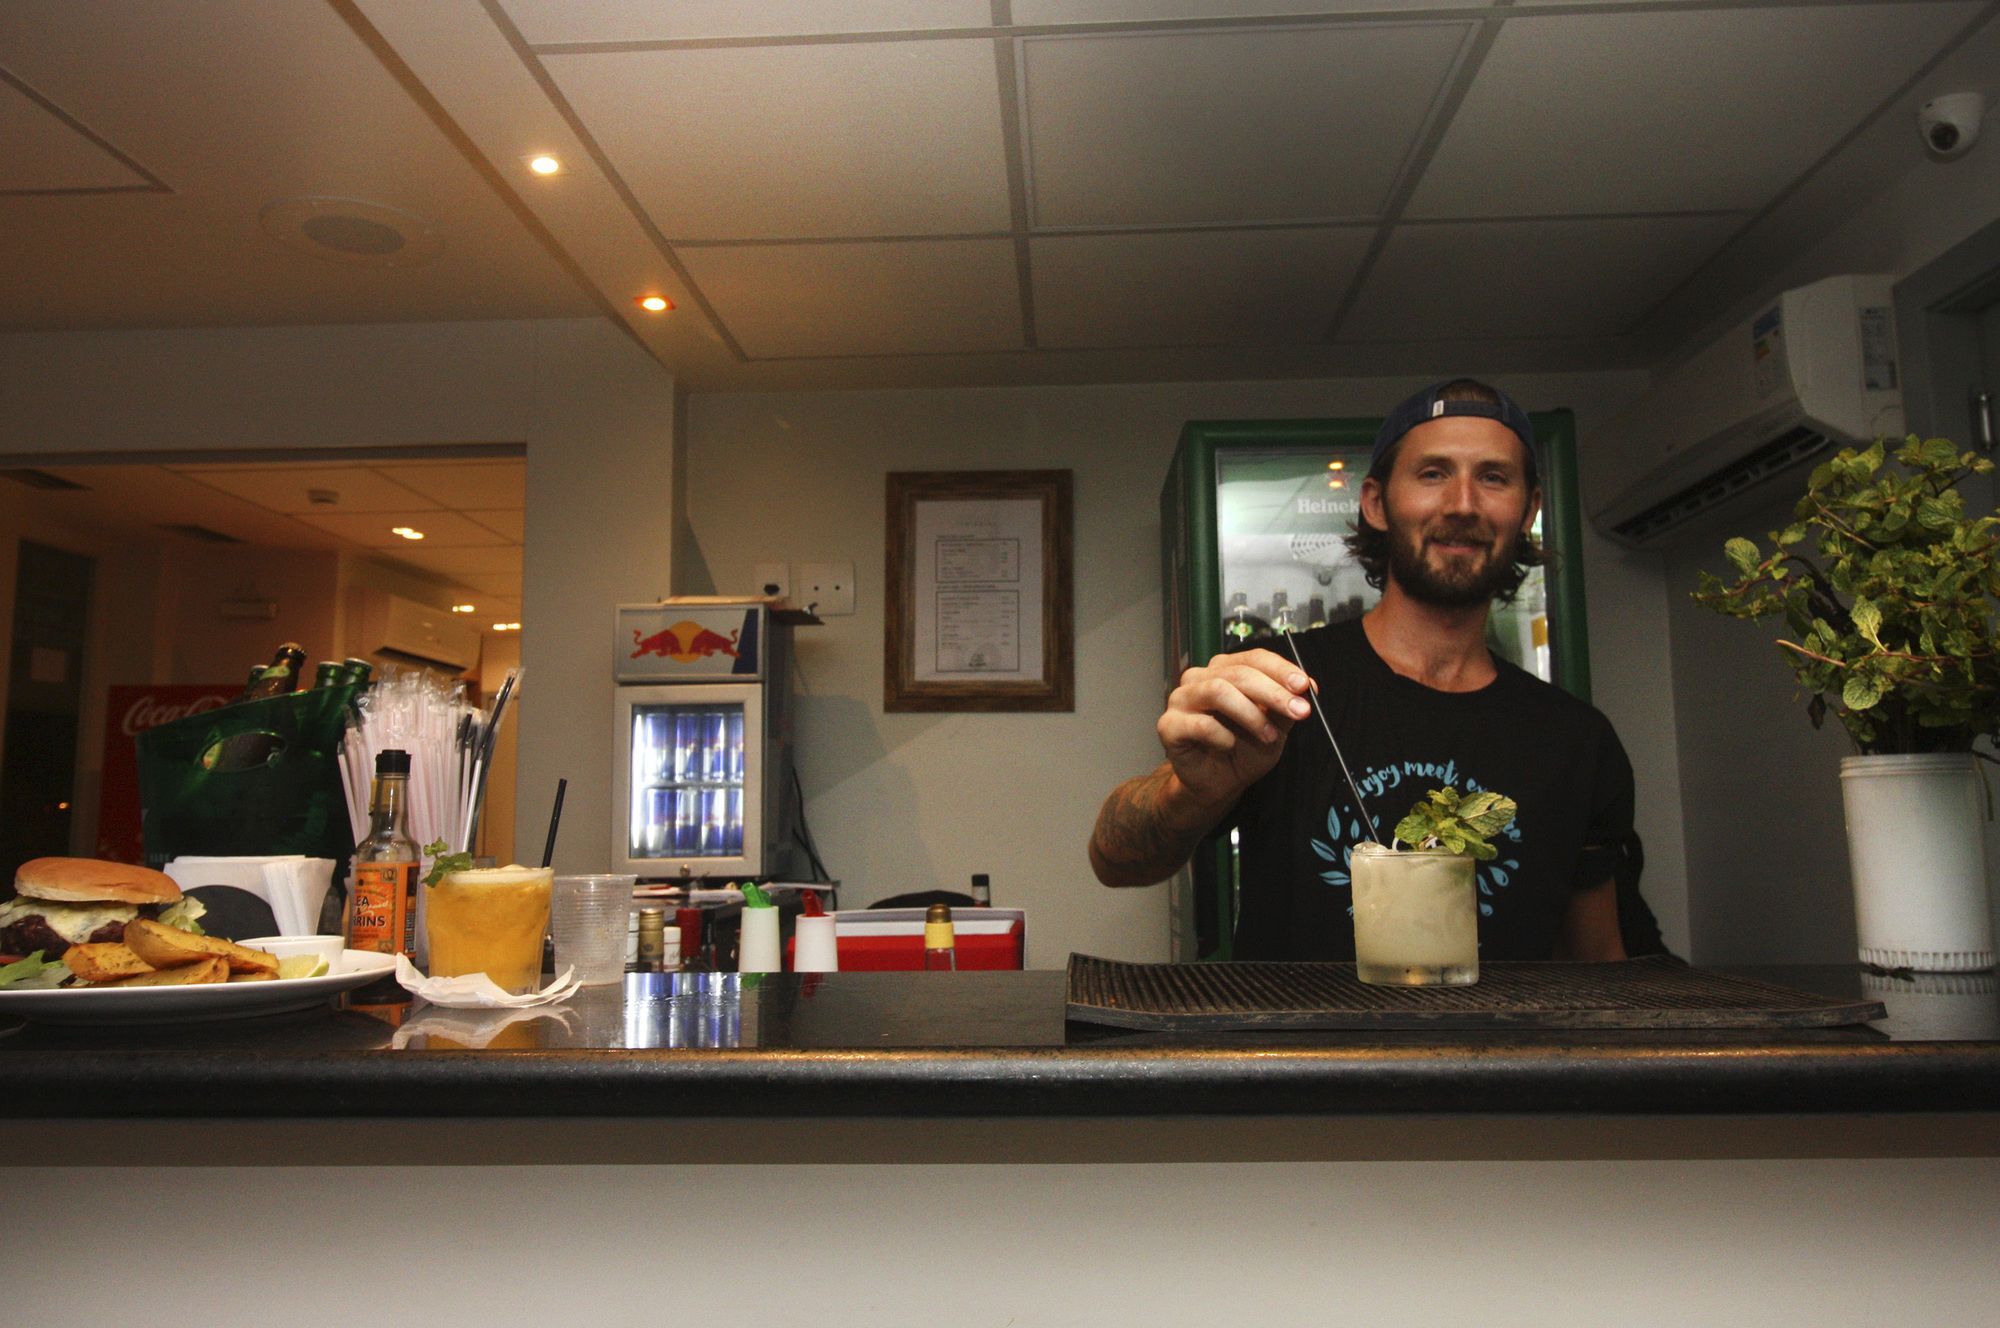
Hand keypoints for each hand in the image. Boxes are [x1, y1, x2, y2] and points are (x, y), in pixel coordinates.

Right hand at [1156, 648, 1313, 820]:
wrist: (1218, 784)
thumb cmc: (1242, 751)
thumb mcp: (1274, 727)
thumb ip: (1286, 706)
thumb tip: (1307, 687)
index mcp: (1224, 671)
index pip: (1253, 658)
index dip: (1281, 670)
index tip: (1305, 686)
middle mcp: (1200, 679)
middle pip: (1238, 673)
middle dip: (1273, 692)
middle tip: (1298, 710)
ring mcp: (1181, 700)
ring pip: (1218, 691)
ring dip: (1251, 714)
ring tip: (1269, 736)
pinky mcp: (1169, 725)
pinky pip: (1201, 724)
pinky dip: (1223, 736)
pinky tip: (1230, 746)